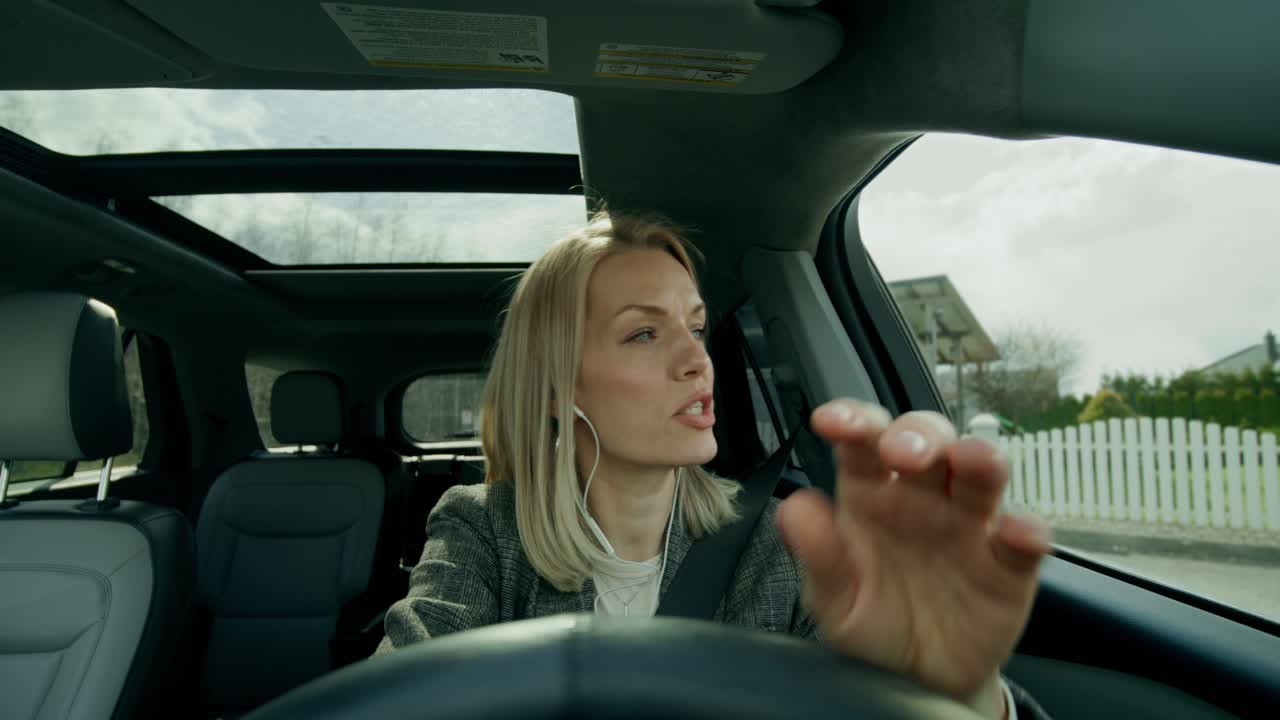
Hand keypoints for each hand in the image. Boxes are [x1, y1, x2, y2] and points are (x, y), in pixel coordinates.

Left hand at [776, 399, 1050, 714]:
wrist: (914, 683)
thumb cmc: (871, 624)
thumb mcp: (832, 597)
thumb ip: (815, 553)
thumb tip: (792, 510)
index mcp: (869, 494)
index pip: (861, 443)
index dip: (851, 421)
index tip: (831, 421)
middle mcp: (921, 497)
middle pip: (927, 441)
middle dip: (918, 434)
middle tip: (903, 453)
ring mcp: (968, 526)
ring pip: (981, 474)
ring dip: (981, 457)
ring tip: (972, 459)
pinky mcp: (1008, 565)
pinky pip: (1024, 540)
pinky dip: (1026, 530)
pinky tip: (1017, 532)